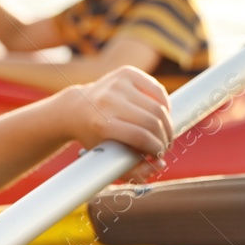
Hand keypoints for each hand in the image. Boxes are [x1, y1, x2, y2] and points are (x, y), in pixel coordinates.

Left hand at [59, 66, 173, 166]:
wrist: (77, 108)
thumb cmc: (95, 137)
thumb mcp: (107, 158)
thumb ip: (134, 171)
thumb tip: (160, 165)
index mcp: (101, 124)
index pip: (141, 137)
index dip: (156, 149)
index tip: (159, 155)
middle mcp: (108, 100)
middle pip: (152, 121)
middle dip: (165, 137)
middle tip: (166, 146)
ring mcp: (117, 84)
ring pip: (158, 106)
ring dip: (167, 124)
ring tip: (166, 133)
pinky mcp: (126, 73)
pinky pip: (157, 89)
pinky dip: (165, 104)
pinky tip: (162, 115)